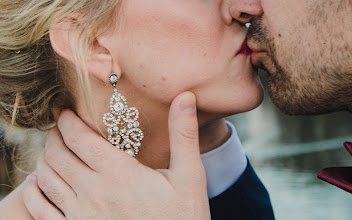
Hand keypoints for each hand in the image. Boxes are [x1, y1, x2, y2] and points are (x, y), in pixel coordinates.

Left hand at [23, 92, 210, 219]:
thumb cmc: (183, 216)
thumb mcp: (189, 175)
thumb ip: (184, 135)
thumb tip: (186, 97)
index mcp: (119, 174)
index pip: (78, 138)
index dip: (67, 120)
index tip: (66, 112)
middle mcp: (94, 192)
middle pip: (57, 154)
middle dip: (54, 136)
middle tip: (60, 128)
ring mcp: (81, 215)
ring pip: (45, 178)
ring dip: (44, 158)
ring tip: (53, 149)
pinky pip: (41, 209)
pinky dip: (34, 191)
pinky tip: (38, 182)